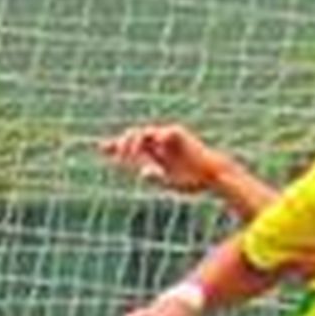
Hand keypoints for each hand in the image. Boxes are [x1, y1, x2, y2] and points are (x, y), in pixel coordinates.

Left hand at [100, 124, 224, 194]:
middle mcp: (159, 141)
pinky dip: (152, 141)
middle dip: (121, 144)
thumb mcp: (170, 182)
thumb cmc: (195, 182)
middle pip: (132, 135)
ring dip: (133, 143)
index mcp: (155, 152)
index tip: (100, 149)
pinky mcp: (177, 133)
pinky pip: (159, 133)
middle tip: (117, 157)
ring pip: (143, 133)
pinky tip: (147, 151)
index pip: (131, 145)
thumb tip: (142, 172)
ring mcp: (167, 136)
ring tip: (128, 155)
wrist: (215, 177)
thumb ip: (157, 177)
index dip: (115, 146)